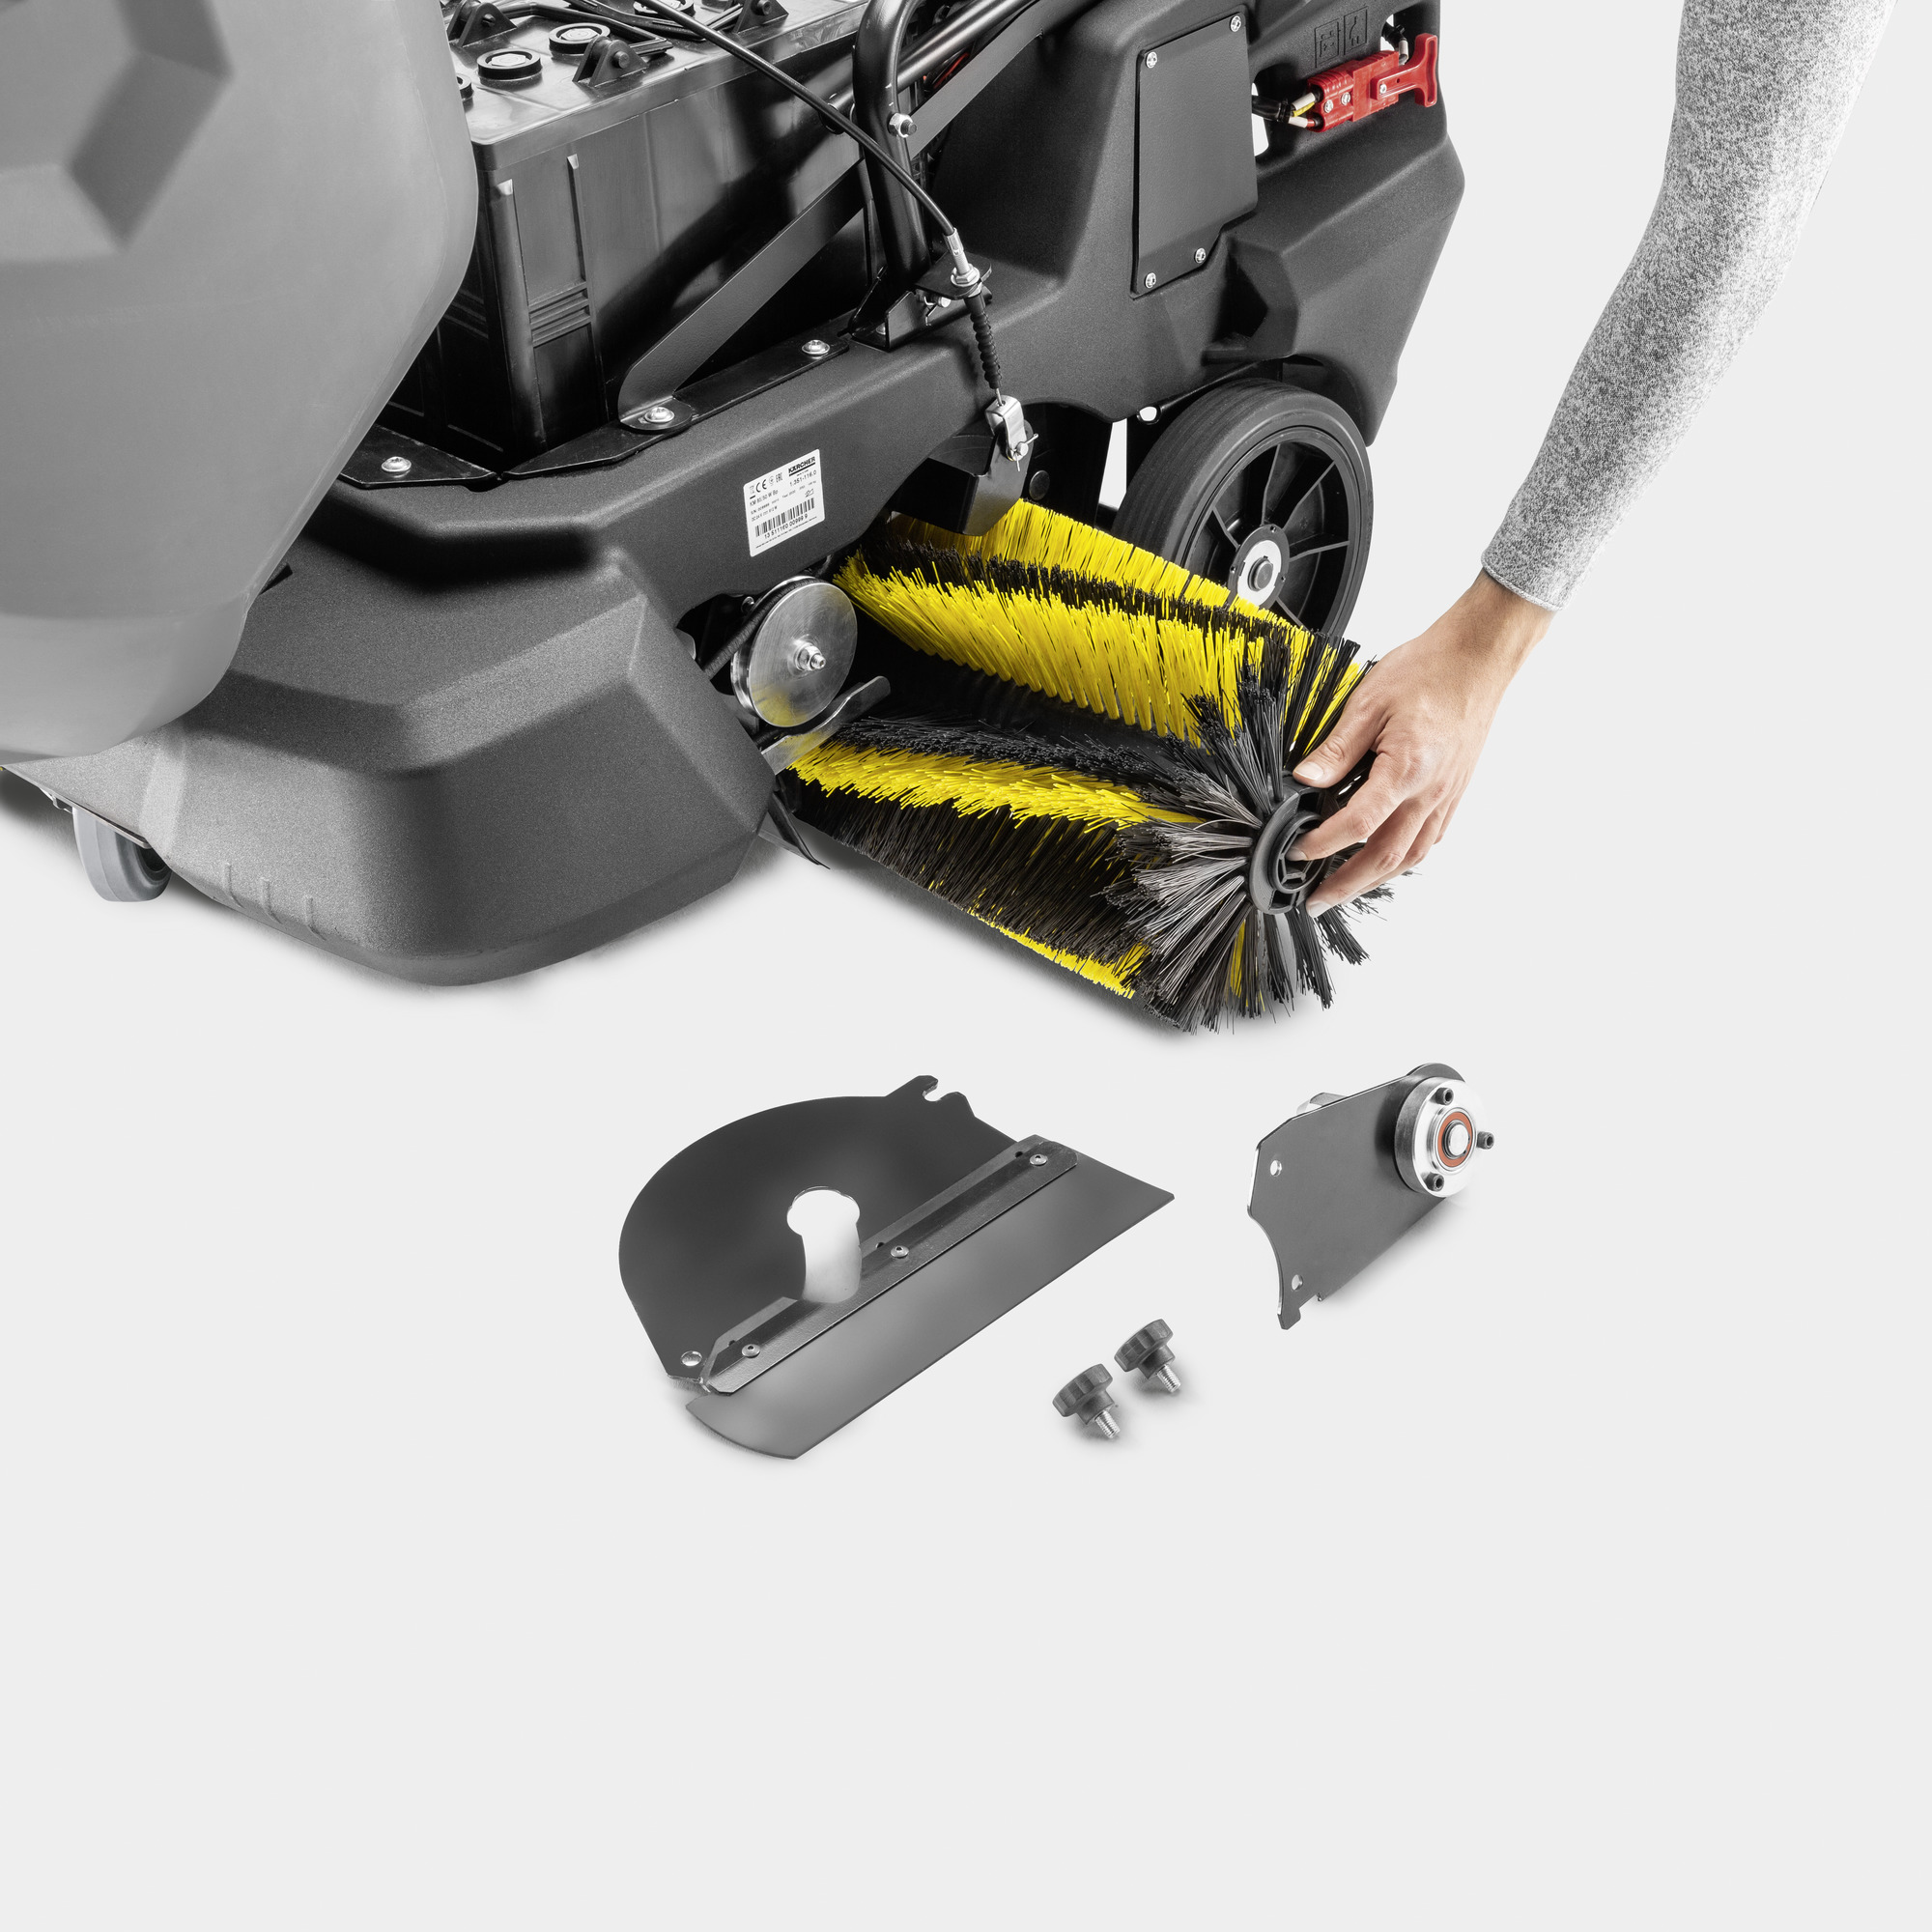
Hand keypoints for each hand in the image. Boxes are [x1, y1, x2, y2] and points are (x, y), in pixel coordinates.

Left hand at [1292, 571, 1551, 913]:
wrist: (1478, 659)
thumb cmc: (1430, 671)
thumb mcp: (1369, 702)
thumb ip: (1336, 748)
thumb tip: (1305, 780)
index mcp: (1407, 770)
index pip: (1357, 824)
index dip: (1323, 844)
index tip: (1297, 853)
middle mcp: (1430, 792)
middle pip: (1385, 857)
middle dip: (1346, 885)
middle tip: (1316, 901)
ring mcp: (1446, 797)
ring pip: (1410, 857)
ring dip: (1374, 880)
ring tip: (1344, 890)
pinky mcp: (1454, 794)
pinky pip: (1428, 841)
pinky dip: (1402, 860)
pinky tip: (1384, 862)